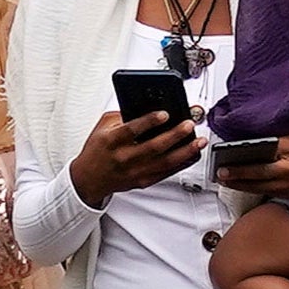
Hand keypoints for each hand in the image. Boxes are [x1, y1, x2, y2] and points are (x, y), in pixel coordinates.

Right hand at [68, 107, 201, 208]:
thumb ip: (122, 116)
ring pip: (165, 162)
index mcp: (112, 141)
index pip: (132, 130)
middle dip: (175, 135)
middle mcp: (124, 158)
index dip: (149, 121)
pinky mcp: (144, 181)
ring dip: (185, 151)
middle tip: (188, 124)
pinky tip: (192, 154)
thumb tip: (146, 107)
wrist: (89, 179)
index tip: (164, 114)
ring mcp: (135, 172)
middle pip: (154, 147)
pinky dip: (181, 163)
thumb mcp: (102, 127)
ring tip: (198, 140)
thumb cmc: (97, 151)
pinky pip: (166, 172)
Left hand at [214, 134, 288, 199]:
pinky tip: (241, 186)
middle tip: (221, 174)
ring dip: (242, 185)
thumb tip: (248, 142)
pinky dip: (253, 189)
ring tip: (226, 180)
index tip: (227, 159)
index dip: (245, 158)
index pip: (265, 153)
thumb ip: (276, 139)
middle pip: (261, 173)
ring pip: (263, 187)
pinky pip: (269, 193)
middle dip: (239, 175)